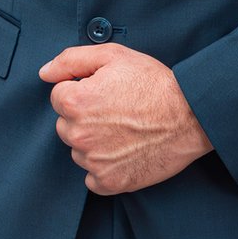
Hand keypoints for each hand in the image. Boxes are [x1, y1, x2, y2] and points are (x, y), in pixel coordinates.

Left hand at [41, 44, 210, 195]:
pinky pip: (92, 178)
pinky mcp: (109, 182)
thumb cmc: (155, 84)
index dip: (82, 91)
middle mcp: (78, 134)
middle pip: (66, 125)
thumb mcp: (114, 56)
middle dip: (85, 118)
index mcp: (75, 102)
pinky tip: (125, 152)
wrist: (192, 116)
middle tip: (118, 112)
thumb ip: (71, 60)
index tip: (107, 93)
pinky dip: (105, 168)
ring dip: (94, 143)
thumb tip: (44, 73)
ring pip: (79, 151)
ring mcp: (93, 161)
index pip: (59, 97)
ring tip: (125, 131)